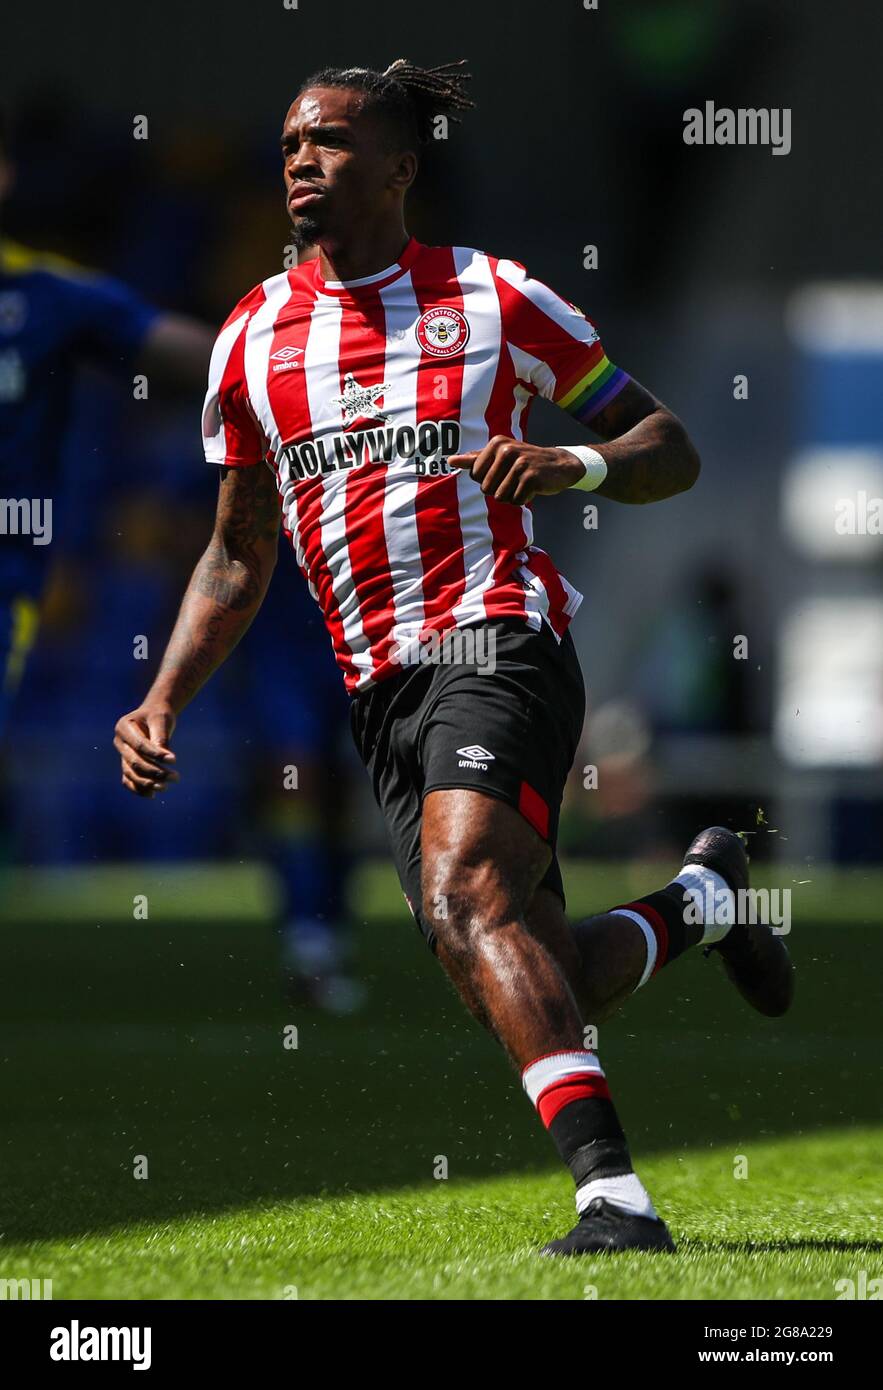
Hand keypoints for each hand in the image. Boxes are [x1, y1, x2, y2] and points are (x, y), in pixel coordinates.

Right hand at [114, 701, 178, 797]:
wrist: (153, 716)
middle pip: (134, 762)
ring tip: (165, 787)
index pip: (140, 745)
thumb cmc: (158, 715)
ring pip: (130, 773)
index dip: (156, 754)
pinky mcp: (126, 764)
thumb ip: (161, 737)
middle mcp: (119, 742)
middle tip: (175, 777)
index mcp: (123, 727)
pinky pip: (128, 780)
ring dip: (148, 783)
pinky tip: (152, 794)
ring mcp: (121, 754)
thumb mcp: (161, 720)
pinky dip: (139, 789)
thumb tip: (166, 759)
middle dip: (155, 772)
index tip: (174, 760)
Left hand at [448, 437, 586, 504]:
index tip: (502, 472)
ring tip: (523, 484)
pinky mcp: (532, 478)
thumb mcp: (500, 455)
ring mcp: (520, 464)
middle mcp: (507, 450)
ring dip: (512, 496)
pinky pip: (516, 501)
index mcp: (497, 443)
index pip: (475, 476)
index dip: (487, 480)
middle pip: (486, 488)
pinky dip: (523, 499)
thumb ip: (474, 459)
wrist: (559, 464)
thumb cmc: (524, 461)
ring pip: (501, 497)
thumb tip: (450, 460)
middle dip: (499, 490)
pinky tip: (532, 488)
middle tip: (514, 479)